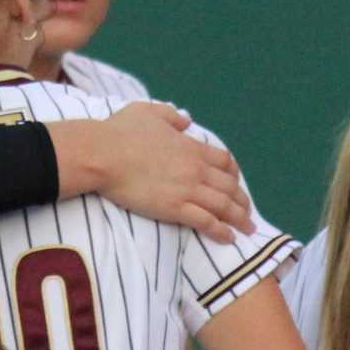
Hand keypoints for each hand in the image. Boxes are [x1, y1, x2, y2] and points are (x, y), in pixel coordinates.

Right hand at [80, 103, 254, 241]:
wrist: (102, 154)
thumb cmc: (119, 132)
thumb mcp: (147, 111)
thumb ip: (170, 115)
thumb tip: (186, 121)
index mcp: (190, 147)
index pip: (224, 161)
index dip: (234, 174)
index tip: (236, 183)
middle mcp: (195, 168)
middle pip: (230, 186)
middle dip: (242, 200)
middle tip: (247, 212)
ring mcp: (186, 189)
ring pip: (223, 206)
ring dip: (239, 218)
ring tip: (247, 229)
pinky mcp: (174, 208)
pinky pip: (206, 221)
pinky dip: (221, 230)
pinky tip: (229, 238)